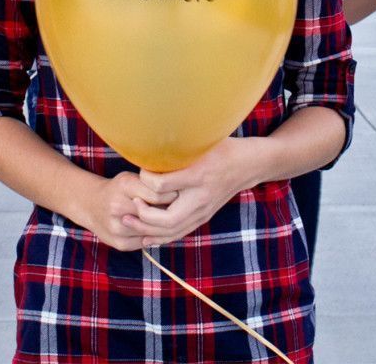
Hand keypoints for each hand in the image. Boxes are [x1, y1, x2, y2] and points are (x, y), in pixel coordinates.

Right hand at [85, 171, 178, 251]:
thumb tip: (180, 189)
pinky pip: (146, 243)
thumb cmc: (119, 189)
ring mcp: (117, 227)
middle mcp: (118, 206)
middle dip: (170, 213)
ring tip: (171, 219)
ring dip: (163, 227)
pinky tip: (158, 230)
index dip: (172, 195)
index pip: (157, 194)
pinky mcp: (119, 243)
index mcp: (125, 185)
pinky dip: (154, 237)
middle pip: (155, 214)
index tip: (181, 194)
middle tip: (181, 209)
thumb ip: (151, 183)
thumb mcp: (132, 177)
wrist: (91, 205)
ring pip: (151, 231)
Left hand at [124, 139, 250, 246]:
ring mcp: (203, 211)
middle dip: (142, 216)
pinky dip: (161, 237)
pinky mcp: (203, 217)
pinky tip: (146, 236)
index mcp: (198, 175)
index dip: (145, 180)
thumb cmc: (222, 147)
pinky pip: (179, 233)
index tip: (140, 172)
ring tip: (128, 222)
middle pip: (167, 219)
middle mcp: (200, 197)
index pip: (163, 185)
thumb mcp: (202, 140)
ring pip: (172, 231)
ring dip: (147, 230)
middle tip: (128, 205)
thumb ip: (178, 144)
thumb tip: (152, 137)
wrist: (247, 165)